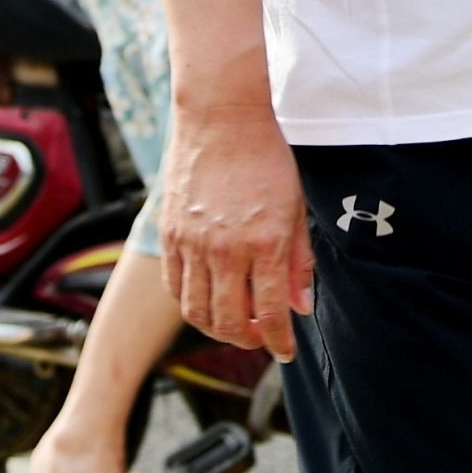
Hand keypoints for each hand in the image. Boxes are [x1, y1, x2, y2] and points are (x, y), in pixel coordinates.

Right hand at [161, 99, 312, 360]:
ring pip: (197, 312)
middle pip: (229, 322)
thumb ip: (298, 261)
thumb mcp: (296, 208)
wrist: (222, 120)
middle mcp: (226, 249)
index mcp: (266, 242)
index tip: (285, 352)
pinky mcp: (170, 235)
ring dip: (216, 329)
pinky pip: (175, 287)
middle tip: (260, 337)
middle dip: (248, 339)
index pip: (272, 312)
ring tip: (235, 324)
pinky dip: (190, 303)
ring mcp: (193, 244)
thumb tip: (301, 306)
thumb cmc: (266, 159)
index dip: (279, 341)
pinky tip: (208, 300)